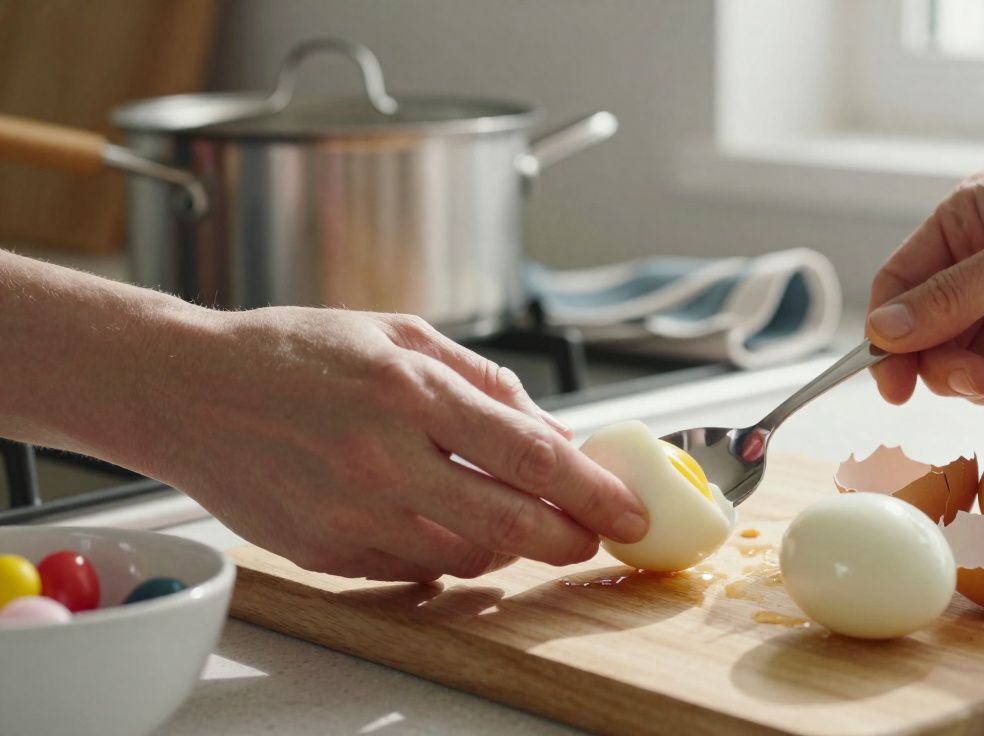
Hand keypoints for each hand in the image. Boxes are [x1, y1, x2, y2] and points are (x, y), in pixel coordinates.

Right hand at [142, 307, 648, 581]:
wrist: (188, 391)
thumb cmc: (295, 353)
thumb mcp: (399, 333)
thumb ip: (483, 382)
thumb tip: (551, 434)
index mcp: (410, 390)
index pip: (529, 456)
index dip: (592, 491)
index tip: (629, 512)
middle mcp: (383, 458)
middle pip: (511, 525)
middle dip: (569, 538)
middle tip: (590, 535)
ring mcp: (351, 513)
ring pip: (468, 556)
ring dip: (507, 544)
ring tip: (509, 515)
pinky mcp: (325, 552)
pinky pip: (414, 569)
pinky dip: (446, 551)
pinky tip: (438, 518)